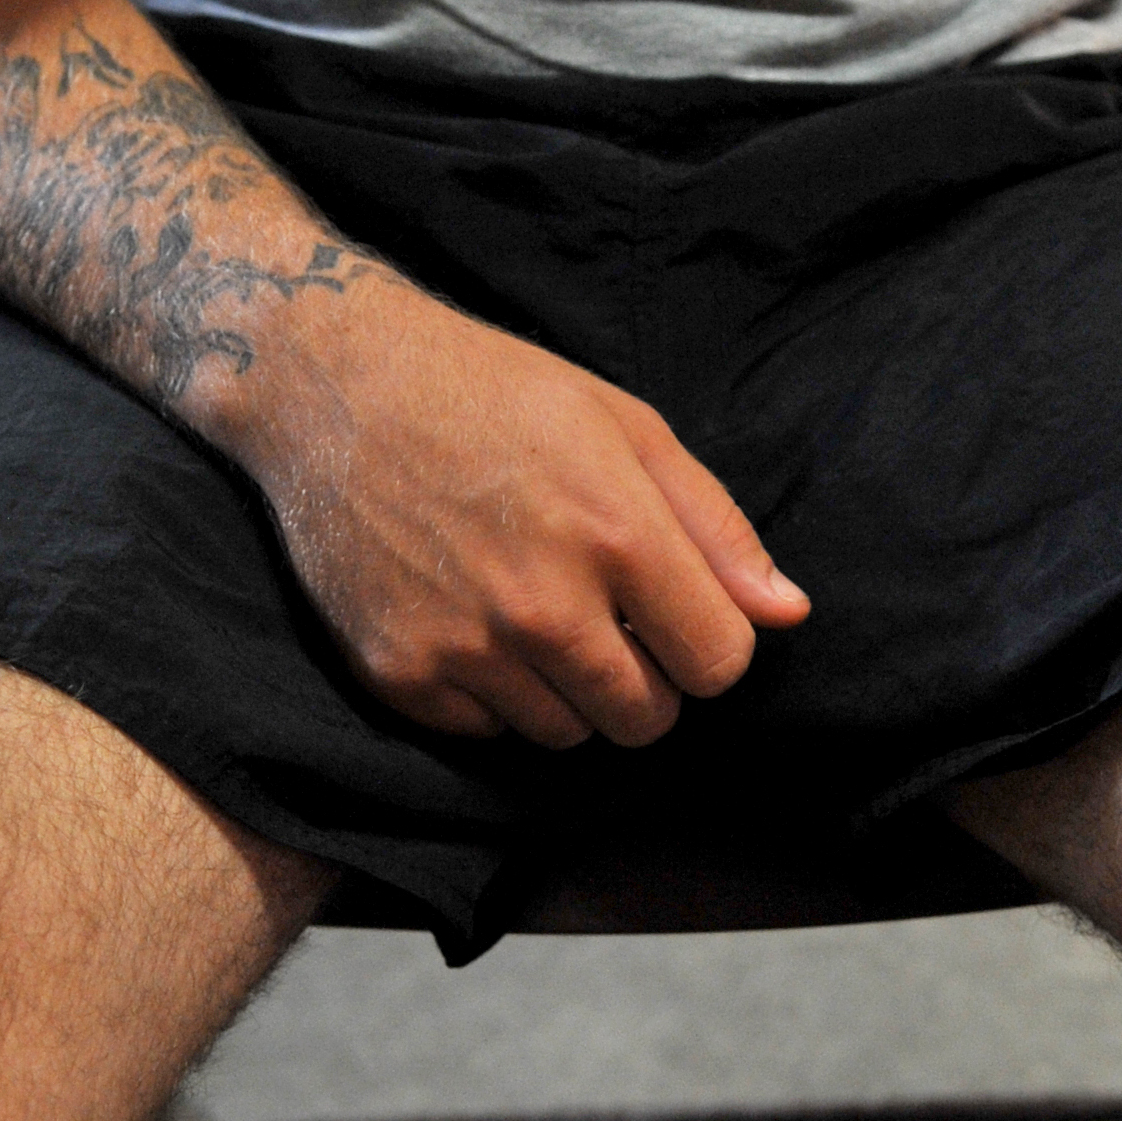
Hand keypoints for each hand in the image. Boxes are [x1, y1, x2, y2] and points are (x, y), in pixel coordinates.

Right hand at [229, 270, 808, 744]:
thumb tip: (788, 615)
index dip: (709, 644)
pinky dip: (491, 696)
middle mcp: (543, 604)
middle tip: (604, 618)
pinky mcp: (400, 675)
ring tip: (531, 611)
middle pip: (647, 720)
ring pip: (567, 737)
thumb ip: (715, 529)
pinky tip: (470, 619)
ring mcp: (465, 647)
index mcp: (617, 533)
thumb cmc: (494, 392)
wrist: (333, 383)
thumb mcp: (625, 427)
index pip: (719, 665)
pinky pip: (487, 735)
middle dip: (645, 681)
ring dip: (567, 692)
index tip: (675, 613)